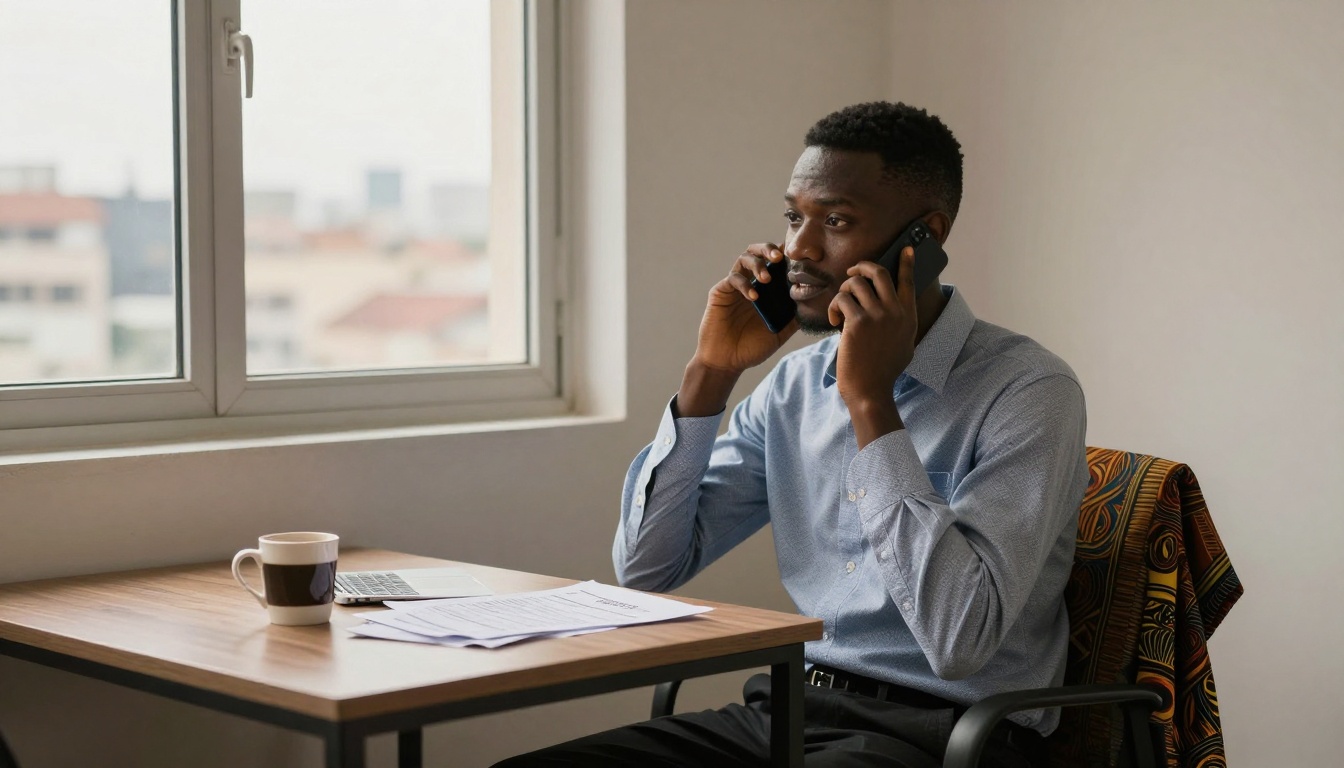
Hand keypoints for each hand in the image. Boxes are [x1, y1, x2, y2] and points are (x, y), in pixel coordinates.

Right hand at [693, 243, 797, 374]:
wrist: (727, 361)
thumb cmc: (752, 347)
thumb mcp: (781, 331)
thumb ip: (795, 316)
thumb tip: (818, 303)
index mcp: (766, 288)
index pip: (775, 263)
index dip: (786, 256)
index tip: (798, 258)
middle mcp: (750, 282)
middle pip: (757, 252)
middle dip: (768, 249)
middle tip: (779, 257)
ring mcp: (734, 286)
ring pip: (744, 259)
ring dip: (757, 264)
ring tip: (767, 278)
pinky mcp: (720, 292)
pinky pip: (733, 279)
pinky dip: (745, 284)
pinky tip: (754, 296)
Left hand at [827, 247, 917, 437]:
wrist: (870, 390)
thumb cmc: (883, 371)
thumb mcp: (903, 344)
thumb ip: (900, 324)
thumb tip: (893, 308)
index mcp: (908, 316)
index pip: (908, 281)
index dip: (906, 262)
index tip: (906, 248)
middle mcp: (895, 312)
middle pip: (878, 273)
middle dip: (862, 267)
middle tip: (852, 273)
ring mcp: (877, 315)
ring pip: (855, 284)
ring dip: (843, 292)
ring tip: (840, 309)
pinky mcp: (857, 322)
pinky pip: (841, 300)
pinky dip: (834, 308)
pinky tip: (833, 321)